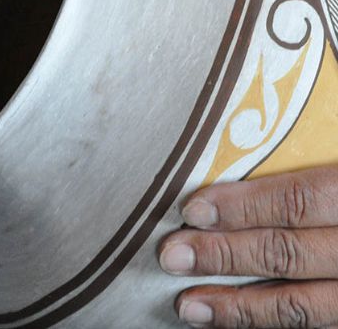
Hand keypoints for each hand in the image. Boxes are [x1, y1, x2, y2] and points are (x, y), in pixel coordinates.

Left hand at [157, 164, 337, 326]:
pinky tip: (226, 323)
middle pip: (289, 254)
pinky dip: (267, 326)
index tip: (191, 211)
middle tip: (171, 256)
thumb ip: (303, 170)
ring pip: (303, 306)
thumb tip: (232, 162)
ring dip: (239, 308)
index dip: (243, 206)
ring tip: (187, 306)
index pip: (299, 200)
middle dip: (224, 255)